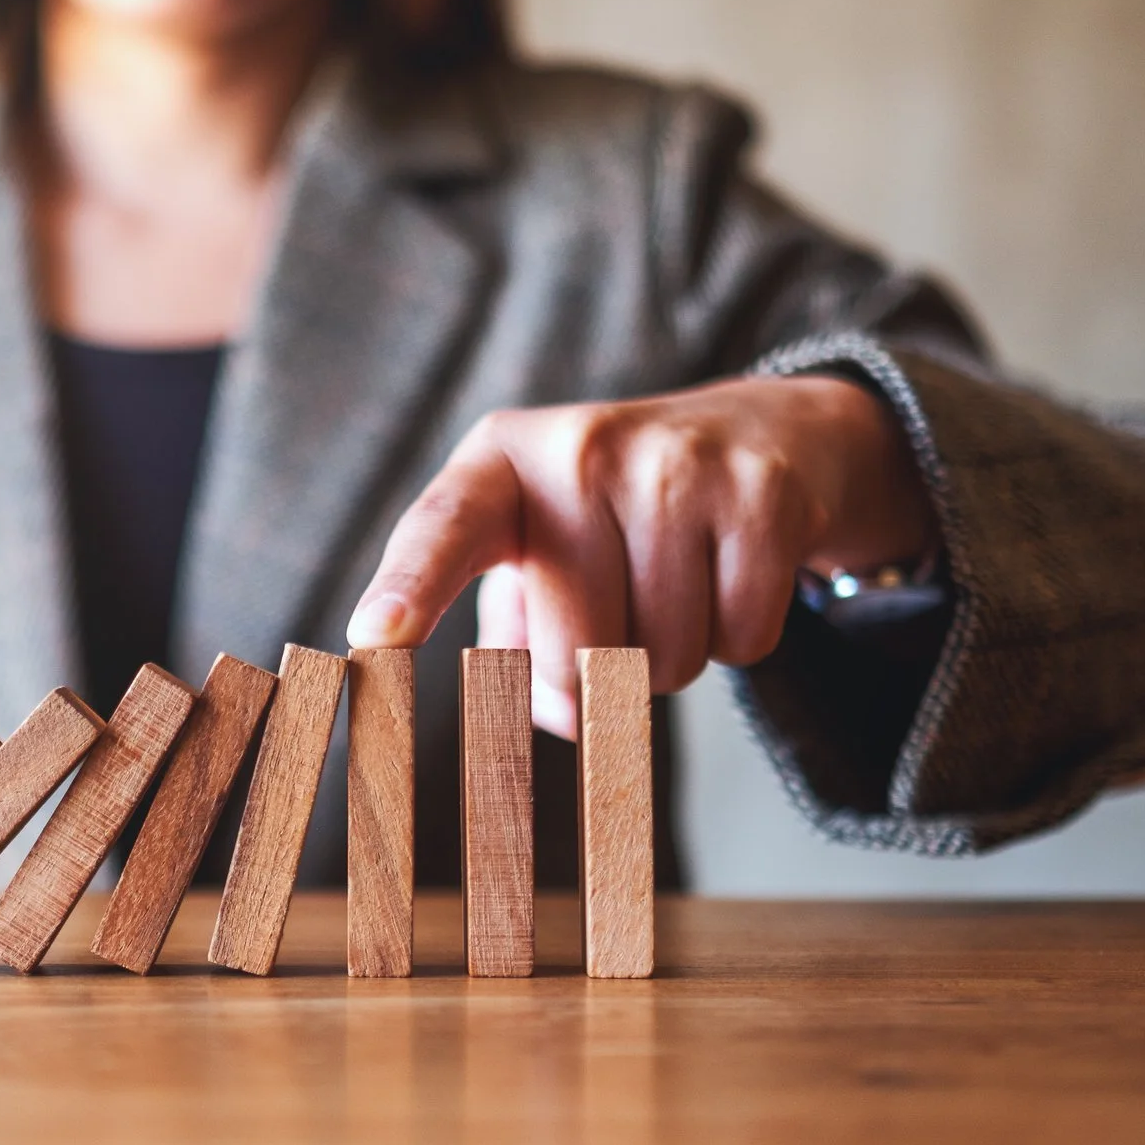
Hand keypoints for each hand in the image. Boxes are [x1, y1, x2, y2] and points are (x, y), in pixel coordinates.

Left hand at [345, 375, 936, 736]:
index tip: (374, 636)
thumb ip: (516, 640)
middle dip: (598, 672)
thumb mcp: (542, 551)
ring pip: (664, 656)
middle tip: (619, 610)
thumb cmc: (618, 516)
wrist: (769, 433)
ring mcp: (676, 464)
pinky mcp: (761, 493)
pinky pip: (739, 640)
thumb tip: (561, 711)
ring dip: (675, 654)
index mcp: (500, 463)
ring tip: (679, 579)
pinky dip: (739, 636)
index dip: (410, 586)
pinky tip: (732, 572)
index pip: (444, 528)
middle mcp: (580, 449)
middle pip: (574, 650)